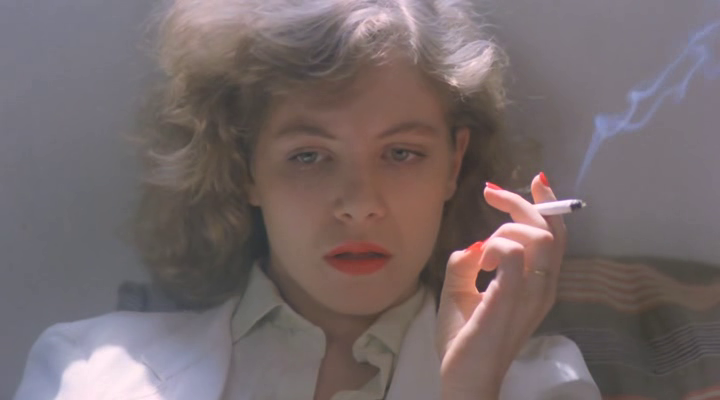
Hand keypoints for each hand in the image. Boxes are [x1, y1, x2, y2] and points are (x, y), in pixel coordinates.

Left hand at [435, 173, 566, 398]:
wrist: (463, 377)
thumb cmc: (464, 338)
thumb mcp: (460, 290)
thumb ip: (467, 263)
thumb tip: (472, 244)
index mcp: (538, 285)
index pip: (556, 236)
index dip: (547, 202)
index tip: (534, 179)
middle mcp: (543, 288)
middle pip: (551, 230)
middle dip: (520, 202)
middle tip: (491, 193)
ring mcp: (530, 296)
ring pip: (538, 237)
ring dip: (506, 230)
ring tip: (483, 251)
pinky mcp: (509, 301)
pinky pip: (515, 255)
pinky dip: (496, 246)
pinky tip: (482, 261)